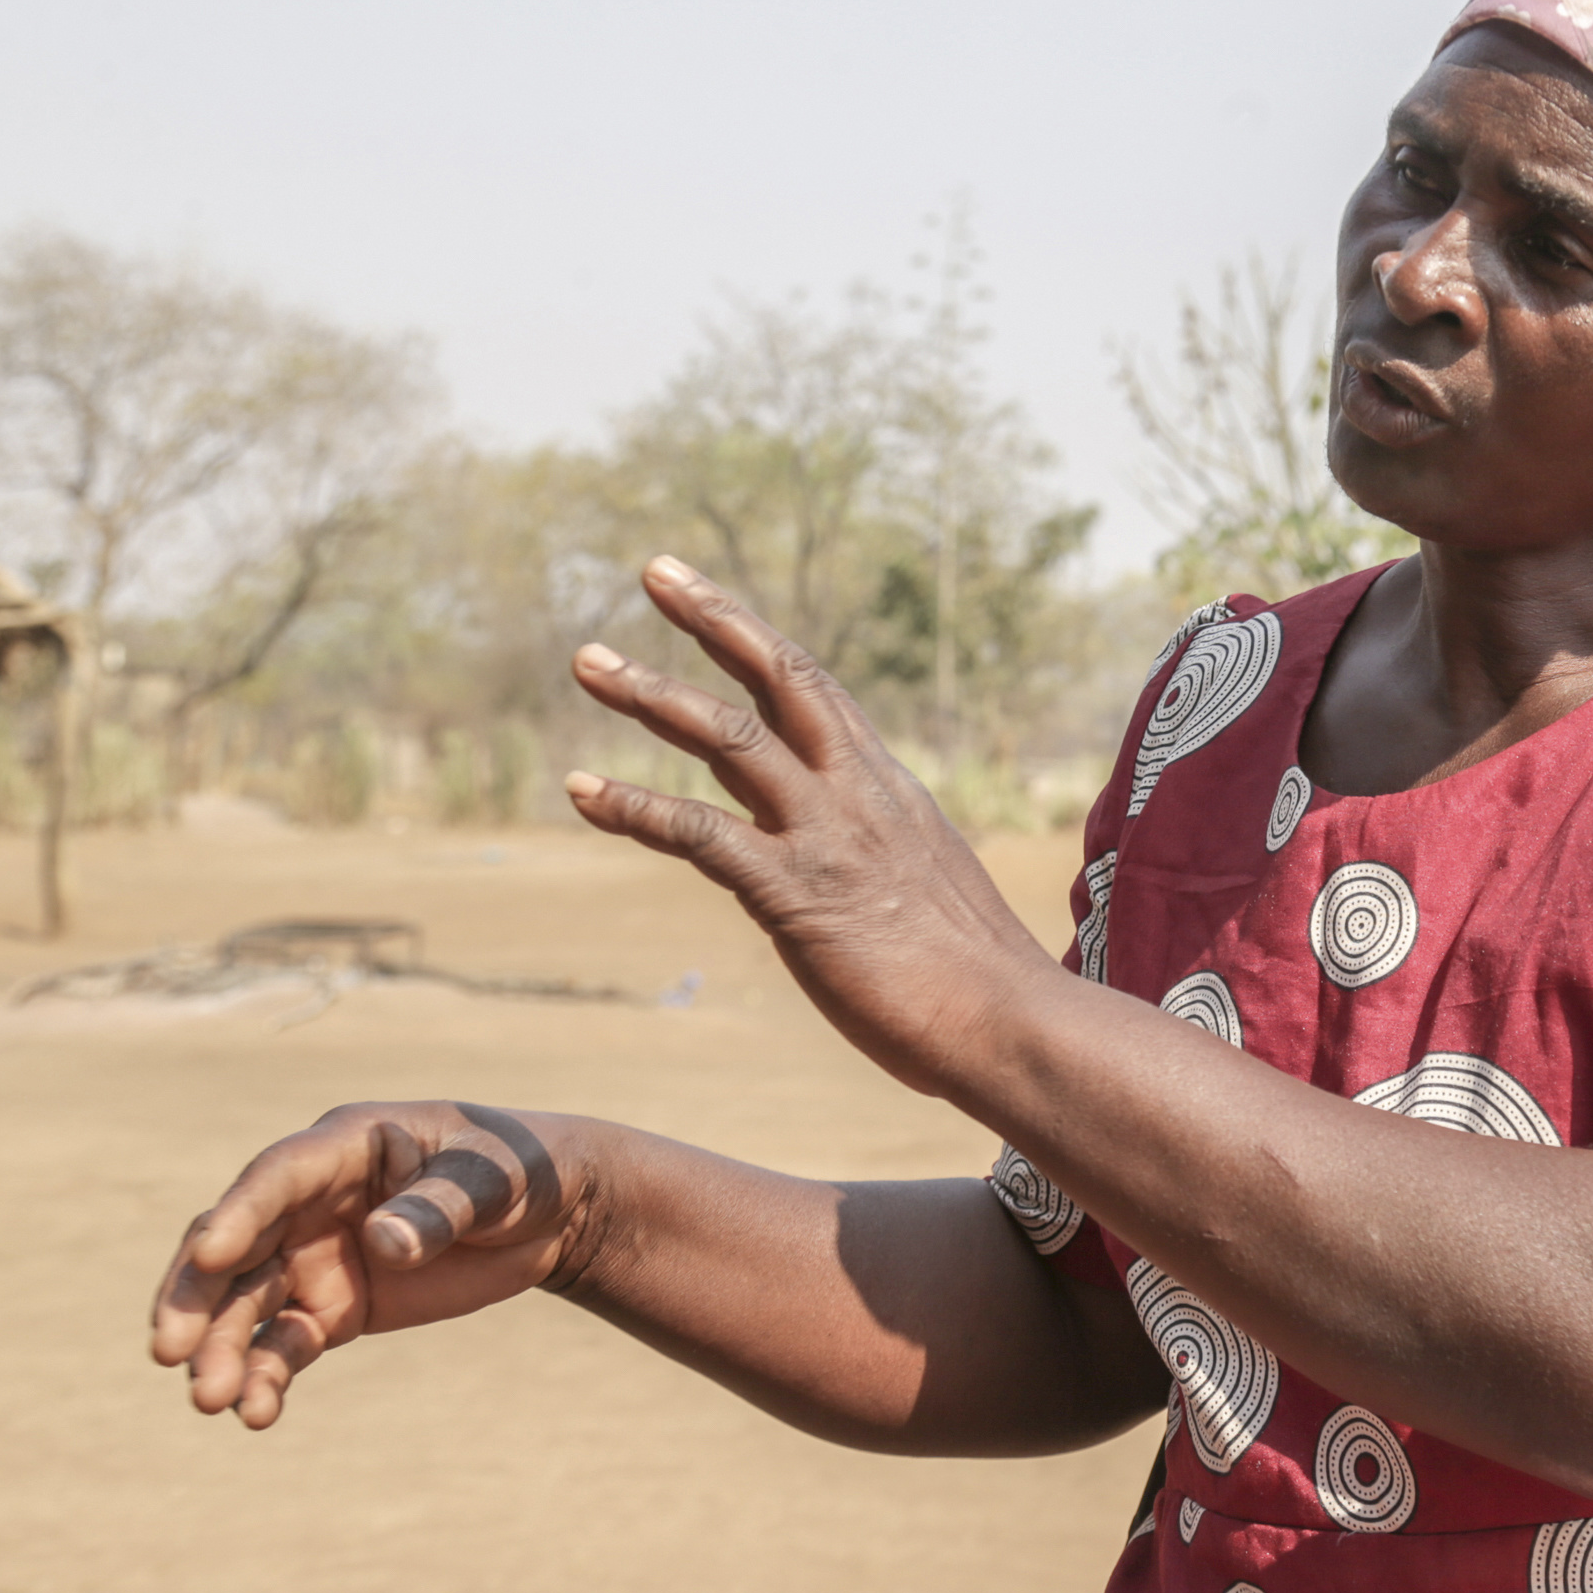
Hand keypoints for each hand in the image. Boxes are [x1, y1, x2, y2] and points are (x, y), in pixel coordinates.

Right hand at [150, 1102, 584, 1428]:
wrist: (549, 1212)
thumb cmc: (519, 1168)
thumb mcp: (494, 1177)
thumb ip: (440, 1206)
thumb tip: (383, 1243)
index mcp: (345, 1147)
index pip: (276, 1178)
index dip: (239, 1213)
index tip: (208, 1254)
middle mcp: (308, 1203)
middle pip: (232, 1248)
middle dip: (196, 1298)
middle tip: (170, 1352)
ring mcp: (311, 1258)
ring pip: (245, 1306)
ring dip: (222, 1351)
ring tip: (215, 1401)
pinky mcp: (330, 1310)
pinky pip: (283, 1345)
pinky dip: (265, 1377)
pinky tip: (259, 1412)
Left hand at [561, 556, 1044, 1094]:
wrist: (1011, 1023)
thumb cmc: (977, 981)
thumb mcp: (926, 892)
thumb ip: (875, 860)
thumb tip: (839, 863)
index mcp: (889, 790)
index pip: (816, 692)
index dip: (758, 640)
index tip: (708, 599)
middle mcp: (859, 794)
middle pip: (780, 678)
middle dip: (714, 617)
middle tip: (654, 570)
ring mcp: (828, 837)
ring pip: (730, 739)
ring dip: (652, 694)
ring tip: (588, 661)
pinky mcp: (797, 894)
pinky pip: (701, 835)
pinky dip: (636, 807)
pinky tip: (581, 788)